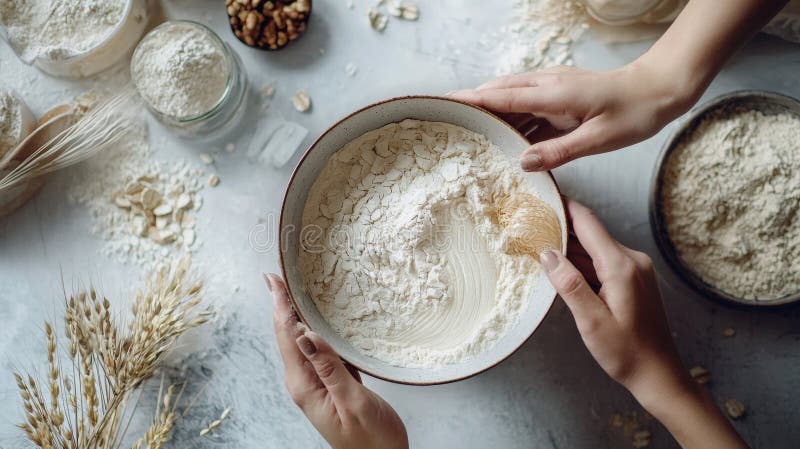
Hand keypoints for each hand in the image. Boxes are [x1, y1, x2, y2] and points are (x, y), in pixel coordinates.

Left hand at [266, 274, 408, 448]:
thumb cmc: (372, 440)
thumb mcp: (353, 402)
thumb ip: (330, 369)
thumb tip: (306, 334)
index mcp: (305, 386)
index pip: (288, 337)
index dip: (281, 306)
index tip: (273, 280)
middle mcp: (306, 383)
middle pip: (289, 335)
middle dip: (282, 305)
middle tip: (275, 276)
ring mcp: (318, 383)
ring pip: (303, 341)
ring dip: (296, 315)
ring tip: (291, 290)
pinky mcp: (332, 384)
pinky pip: (319, 350)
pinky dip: (316, 330)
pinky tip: (318, 321)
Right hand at [449, 63, 696, 171]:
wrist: (659, 89)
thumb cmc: (634, 112)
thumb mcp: (598, 139)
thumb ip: (559, 151)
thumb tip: (522, 162)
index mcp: (553, 93)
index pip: (501, 96)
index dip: (471, 100)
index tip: (444, 103)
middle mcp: (548, 85)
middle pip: (499, 92)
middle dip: (472, 105)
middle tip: (447, 121)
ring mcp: (553, 89)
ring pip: (511, 99)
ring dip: (492, 115)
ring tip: (469, 135)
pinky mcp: (560, 96)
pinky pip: (527, 107)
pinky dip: (512, 121)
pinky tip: (506, 139)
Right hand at [539, 200, 686, 397]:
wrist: (658, 374)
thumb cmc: (626, 353)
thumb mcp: (591, 321)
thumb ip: (569, 284)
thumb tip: (547, 253)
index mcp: (621, 266)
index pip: (587, 222)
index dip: (562, 207)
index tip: (540, 197)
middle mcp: (631, 260)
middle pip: (589, 233)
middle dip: (559, 230)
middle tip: (529, 227)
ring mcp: (634, 269)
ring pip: (594, 249)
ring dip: (568, 250)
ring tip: (538, 250)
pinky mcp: (632, 280)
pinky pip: (601, 262)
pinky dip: (581, 264)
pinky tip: (562, 273)